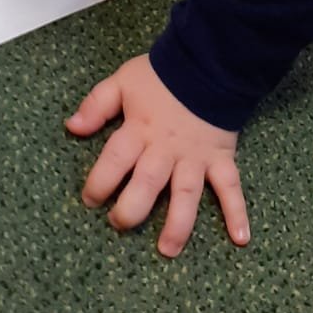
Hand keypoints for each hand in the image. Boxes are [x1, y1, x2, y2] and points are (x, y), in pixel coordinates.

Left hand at [67, 55, 248, 256]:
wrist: (207, 62)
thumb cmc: (161, 74)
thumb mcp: (122, 81)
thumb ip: (96, 104)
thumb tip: (72, 127)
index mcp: (139, 130)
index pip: (115, 161)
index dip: (99, 183)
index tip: (90, 200)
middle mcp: (166, 149)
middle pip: (147, 184)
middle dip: (131, 210)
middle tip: (119, 224)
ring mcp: (195, 157)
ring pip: (186, 194)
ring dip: (178, 224)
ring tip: (167, 250)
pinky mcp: (220, 158)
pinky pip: (231, 187)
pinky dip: (237, 212)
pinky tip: (240, 238)